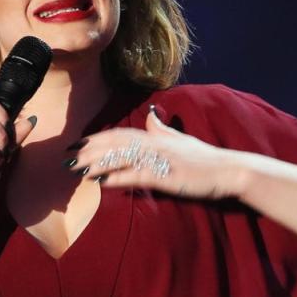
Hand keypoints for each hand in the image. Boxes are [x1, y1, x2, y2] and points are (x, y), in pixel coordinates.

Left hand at [65, 108, 242, 200]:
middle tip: (67, 158)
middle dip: (89, 151)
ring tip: (78, 171)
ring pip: (123, 158)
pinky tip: (102, 183)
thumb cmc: (204, 158)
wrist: (229, 170)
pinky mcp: (168, 176)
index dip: (96, 138)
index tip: (76, 144)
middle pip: (115, 144)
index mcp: (155, 136)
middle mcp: (155, 144)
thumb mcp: (181, 139)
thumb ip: (162, 128)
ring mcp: (161, 159)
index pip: (119, 134)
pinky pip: (138, 175)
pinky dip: (119, 178)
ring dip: (98, 164)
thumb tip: (152, 113)